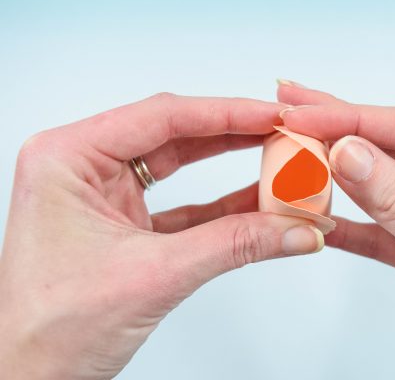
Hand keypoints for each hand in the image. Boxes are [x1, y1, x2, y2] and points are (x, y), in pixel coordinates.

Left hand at [0, 93, 323, 378]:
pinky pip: (181, 203)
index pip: (162, 118)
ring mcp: (103, 195)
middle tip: (281, 130)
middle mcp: (83, 168)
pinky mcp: (123, 223)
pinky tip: (255, 201)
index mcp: (69, 159)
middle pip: (174, 134)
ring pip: (179, 164)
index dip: (226, 113)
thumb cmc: (51, 331)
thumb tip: (293, 229)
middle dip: (232, 134)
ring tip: (276, 158)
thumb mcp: (155, 275)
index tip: (272, 115)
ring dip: (229, 164)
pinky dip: (220, 204)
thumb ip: (234, 245)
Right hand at [277, 81, 394, 379]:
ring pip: (386, 185)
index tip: (304, 112)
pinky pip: (387, 227)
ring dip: (341, 178)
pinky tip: (320, 218)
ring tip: (293, 158)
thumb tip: (349, 153)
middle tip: (291, 107)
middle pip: (394, 147)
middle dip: (340, 131)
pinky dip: (355, 226)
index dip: (352, 118)